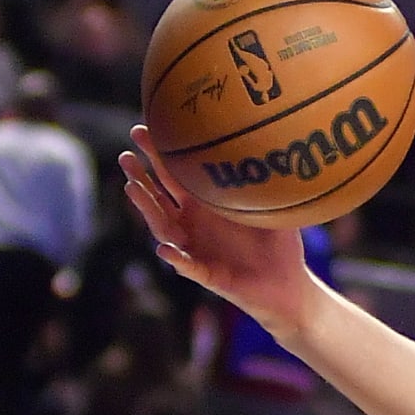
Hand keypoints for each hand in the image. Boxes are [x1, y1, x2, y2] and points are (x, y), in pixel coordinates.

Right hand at [121, 128, 316, 336]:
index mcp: (204, 205)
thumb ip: (266, 180)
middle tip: (126, 155)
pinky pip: (188, 266)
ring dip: (147, 209)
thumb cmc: (280, 244)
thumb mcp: (273, 206)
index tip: (142, 130)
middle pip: (158, 197)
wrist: (288, 285)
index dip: (157, 155)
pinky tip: (164, 248)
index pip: (174, 176)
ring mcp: (196, 249)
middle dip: (140, 176)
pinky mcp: (207, 274)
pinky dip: (176, 258)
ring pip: (164, 228)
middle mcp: (193, 225)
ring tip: (131, 188)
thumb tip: (272, 143)